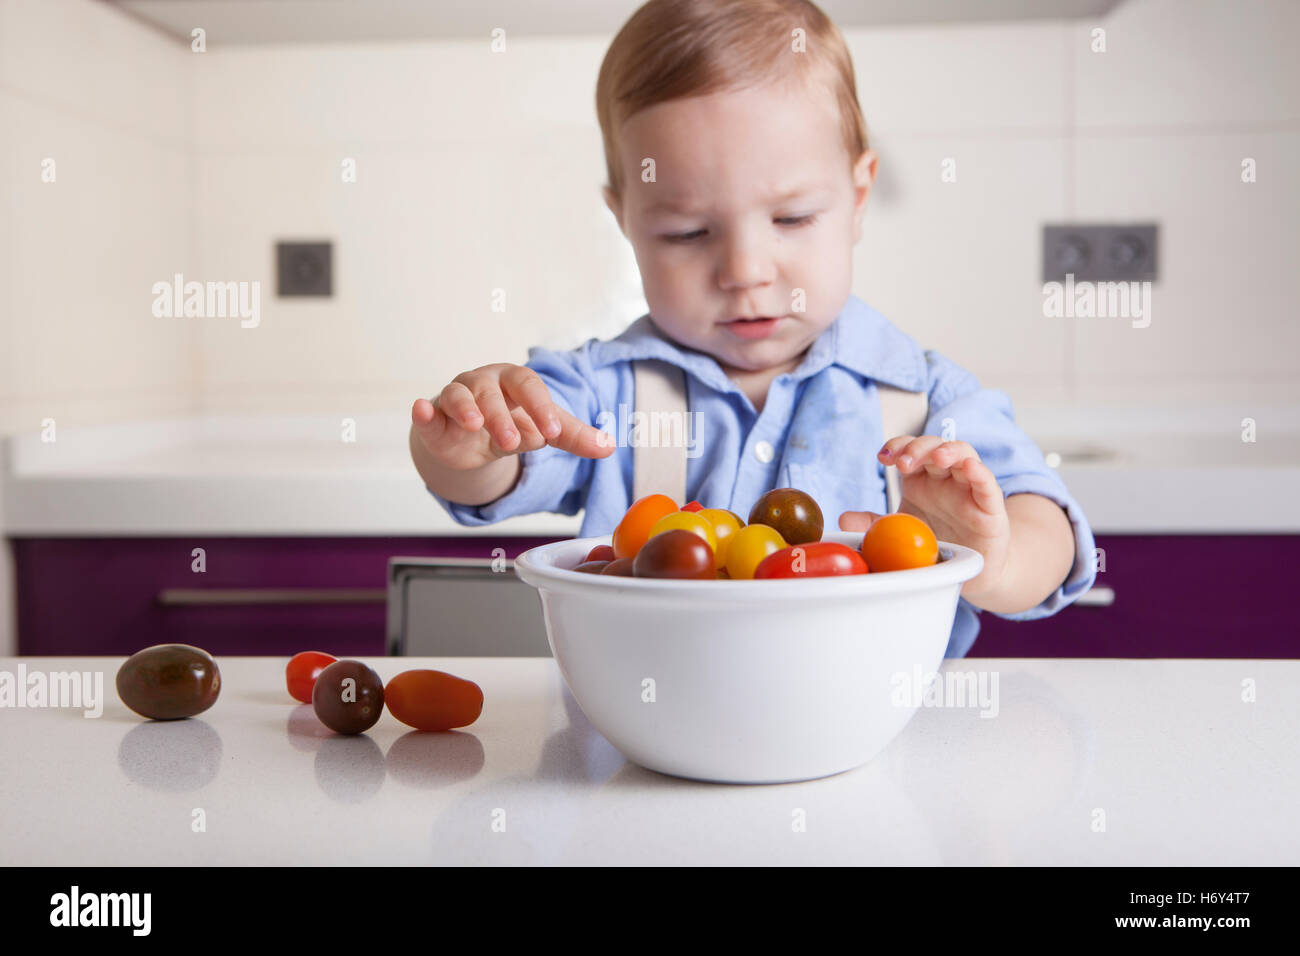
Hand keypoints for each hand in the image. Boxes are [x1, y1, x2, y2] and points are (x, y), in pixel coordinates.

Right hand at [411, 363, 615, 471]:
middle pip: (492, 393)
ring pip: (459, 396)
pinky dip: (422, 411)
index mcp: (514, 381)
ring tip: (475, 426)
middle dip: (503, 417)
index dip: (540, 407)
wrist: (474, 438)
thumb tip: (610, 447)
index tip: (553, 432)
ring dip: (466, 409)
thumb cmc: (513, 423)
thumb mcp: (544, 429)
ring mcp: (455, 397)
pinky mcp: (433, 418)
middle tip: (514, 443)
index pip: (529, 387)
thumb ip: (574, 436)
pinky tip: (421, 410)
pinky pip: (426, 411)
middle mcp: (483, 383)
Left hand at [838, 435, 1010, 599]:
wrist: (971, 571)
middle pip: (934, 447)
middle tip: (903, 463)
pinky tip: (969, 468)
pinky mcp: (990, 508)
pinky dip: (979, 472)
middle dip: (918, 448)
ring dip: (949, 451)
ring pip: (963, 455)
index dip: (898, 446)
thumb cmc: (937, 542)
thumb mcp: (899, 531)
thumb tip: (842, 519)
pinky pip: (987, 484)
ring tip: (936, 458)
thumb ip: (872, 524)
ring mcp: (968, 489)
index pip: (909, 450)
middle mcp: (945, 477)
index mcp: (921, 479)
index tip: (883, 458)